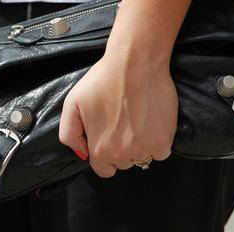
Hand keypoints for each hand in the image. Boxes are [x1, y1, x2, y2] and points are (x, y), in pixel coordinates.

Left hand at [58, 46, 178, 177]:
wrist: (135, 63)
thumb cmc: (103, 80)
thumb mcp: (72, 103)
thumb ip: (69, 134)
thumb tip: (82, 153)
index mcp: (100, 149)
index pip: (103, 169)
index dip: (104, 154)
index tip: (108, 136)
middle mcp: (123, 155)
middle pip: (122, 163)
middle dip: (121, 149)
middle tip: (122, 123)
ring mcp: (145, 149)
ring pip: (141, 158)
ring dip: (139, 146)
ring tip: (136, 120)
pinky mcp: (164, 140)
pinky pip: (160, 152)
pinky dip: (157, 141)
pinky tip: (150, 122)